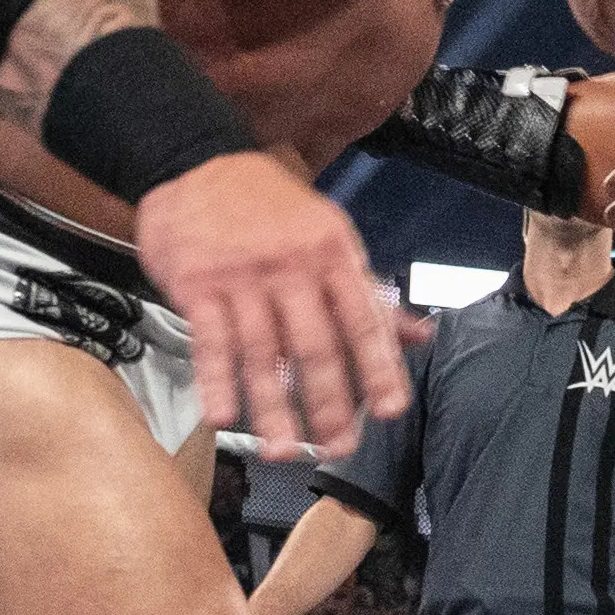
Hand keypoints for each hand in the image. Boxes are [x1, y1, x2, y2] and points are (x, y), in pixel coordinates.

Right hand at [133, 152, 421, 458]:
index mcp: (333, 254)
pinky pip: (209, 341)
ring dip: (272, 408)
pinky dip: (215, 382)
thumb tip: (419, 335)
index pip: (363, 319)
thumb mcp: (328, 235)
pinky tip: (223, 418)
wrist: (195, 163)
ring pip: (261, 352)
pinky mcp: (197, 286)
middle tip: (337, 448)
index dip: (378, 367)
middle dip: (328, 403)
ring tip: (283, 451)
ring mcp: (242, 277)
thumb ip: (369, 292)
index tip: (389, 410)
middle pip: (314, 345)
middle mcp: (291, 267)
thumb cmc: (269, 208)